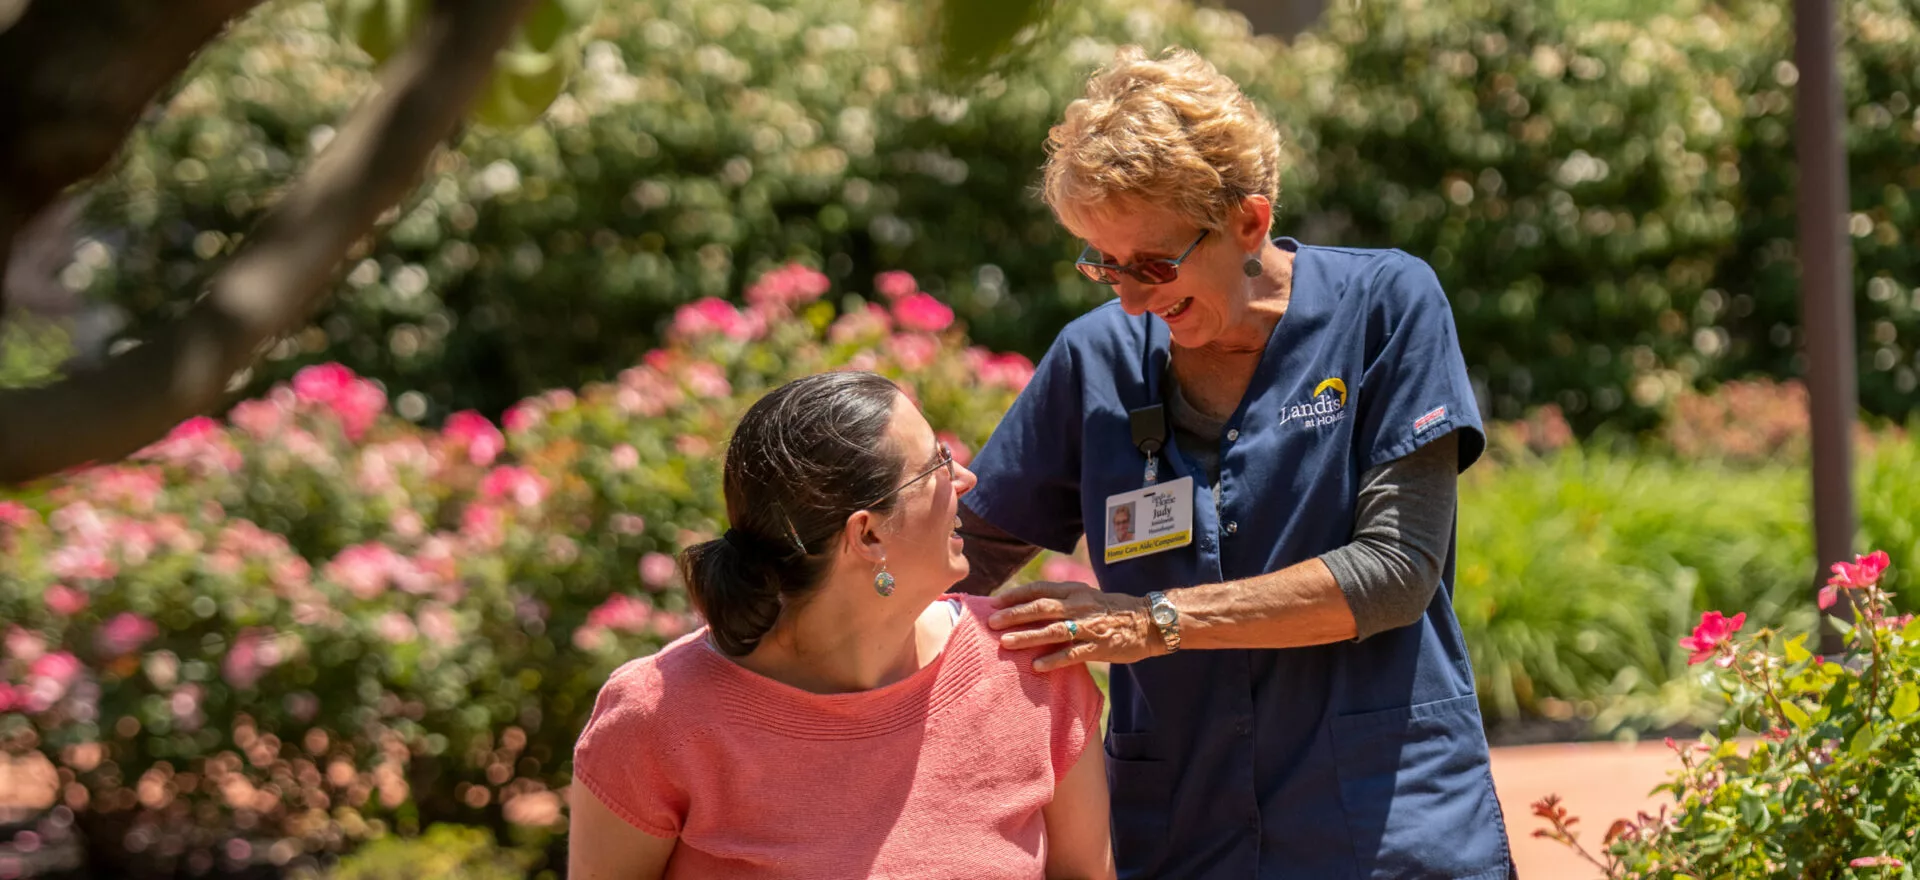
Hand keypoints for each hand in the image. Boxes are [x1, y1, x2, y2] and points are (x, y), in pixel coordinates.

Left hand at [987, 580, 1161, 671]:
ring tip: (1006, 643)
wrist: (1149, 622)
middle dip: (1015, 614)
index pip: (1039, 589)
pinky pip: (1073, 654)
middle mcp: (1079, 606)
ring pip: (1054, 630)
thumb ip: (1061, 599)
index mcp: (1074, 591)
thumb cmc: (1112, 610)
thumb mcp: (1086, 596)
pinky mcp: (1100, 647)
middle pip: (1042, 607)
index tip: (994, 602)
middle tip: (992, 622)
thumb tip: (1028, 606)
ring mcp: (1090, 627)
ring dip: (1028, 636)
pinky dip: (1054, 660)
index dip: (1015, 595)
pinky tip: (1037, 666)